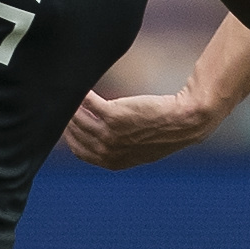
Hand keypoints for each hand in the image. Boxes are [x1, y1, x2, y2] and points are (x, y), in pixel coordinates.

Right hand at [63, 88, 214, 170]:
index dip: (70, 136)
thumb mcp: (139, 148)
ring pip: (77, 118)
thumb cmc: (164, 132)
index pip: (79, 151)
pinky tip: (82, 85)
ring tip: (71, 92)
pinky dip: (82, 93)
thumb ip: (118, 147)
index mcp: (111, 162)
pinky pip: (87, 102)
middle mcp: (107, 151)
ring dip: (71, 104)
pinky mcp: (114, 114)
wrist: (184, 122)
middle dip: (66, 118)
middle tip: (65, 103)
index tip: (68, 123)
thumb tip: (101, 137)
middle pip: (75, 134)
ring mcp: (109, 134)